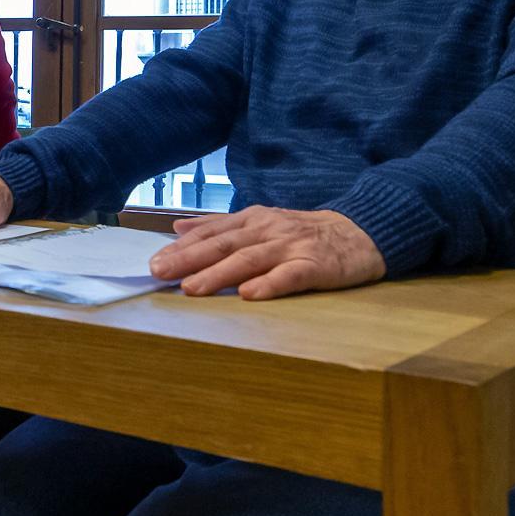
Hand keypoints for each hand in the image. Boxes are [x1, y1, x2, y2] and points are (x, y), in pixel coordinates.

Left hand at [148, 206, 385, 300]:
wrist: (361, 232)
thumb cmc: (303, 233)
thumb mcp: (260, 222)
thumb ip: (219, 226)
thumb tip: (178, 228)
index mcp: (252, 220)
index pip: (211, 233)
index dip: (181, 247)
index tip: (153, 262)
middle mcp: (268, 230)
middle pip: (223, 245)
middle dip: (189, 259)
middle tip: (159, 273)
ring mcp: (292, 246)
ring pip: (250, 259)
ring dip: (219, 274)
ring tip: (193, 288)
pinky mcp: (316, 265)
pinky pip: (290, 275)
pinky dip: (269, 284)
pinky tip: (249, 295)